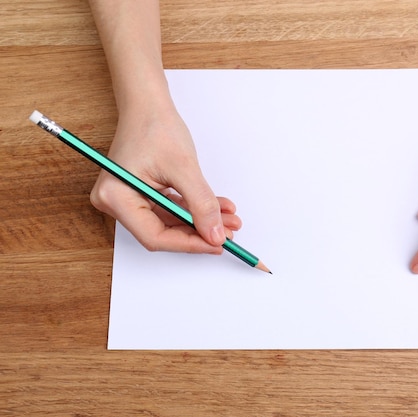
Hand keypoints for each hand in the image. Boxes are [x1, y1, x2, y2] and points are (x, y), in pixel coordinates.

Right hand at [90, 107, 241, 252]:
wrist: (148, 104)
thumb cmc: (156, 127)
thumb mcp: (184, 167)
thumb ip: (201, 204)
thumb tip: (216, 235)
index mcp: (116, 197)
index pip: (155, 236)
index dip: (189, 243)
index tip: (216, 243)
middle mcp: (116, 202)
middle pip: (163, 232)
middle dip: (199, 232)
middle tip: (228, 233)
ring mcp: (128, 199)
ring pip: (170, 222)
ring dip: (201, 221)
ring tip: (229, 219)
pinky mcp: (141, 193)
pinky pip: (170, 209)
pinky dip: (194, 209)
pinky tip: (218, 208)